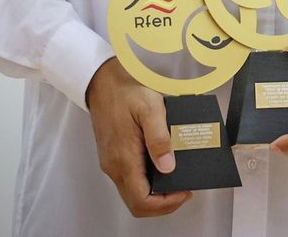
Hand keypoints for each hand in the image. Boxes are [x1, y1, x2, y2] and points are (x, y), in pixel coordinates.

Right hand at [85, 57, 190, 215]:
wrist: (102, 82)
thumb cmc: (126, 92)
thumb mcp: (151, 109)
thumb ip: (160, 139)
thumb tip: (168, 166)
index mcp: (123, 159)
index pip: (141, 201)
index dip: (165, 204)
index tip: (185, 192)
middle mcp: (114, 167)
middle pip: (137, 203)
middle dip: (163, 203)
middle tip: (184, 189)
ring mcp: (112, 163)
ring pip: (134, 194)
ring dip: (156, 194)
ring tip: (178, 179)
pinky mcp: (114, 157)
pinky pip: (131, 180)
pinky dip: (148, 183)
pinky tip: (163, 168)